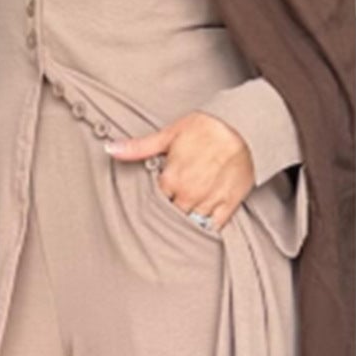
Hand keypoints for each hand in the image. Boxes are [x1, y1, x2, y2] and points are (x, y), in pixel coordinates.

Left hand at [108, 111, 254, 231]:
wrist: (246, 128)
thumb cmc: (207, 127)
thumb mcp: (170, 134)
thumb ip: (139, 147)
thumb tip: (110, 148)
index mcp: (171, 179)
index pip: (152, 200)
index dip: (153, 197)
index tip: (154, 194)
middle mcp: (189, 196)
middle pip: (169, 215)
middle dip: (167, 211)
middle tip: (169, 204)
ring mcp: (209, 203)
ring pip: (189, 224)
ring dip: (184, 221)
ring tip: (182, 214)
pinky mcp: (228, 206)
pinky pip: (213, 227)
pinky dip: (205, 228)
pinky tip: (199, 226)